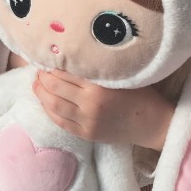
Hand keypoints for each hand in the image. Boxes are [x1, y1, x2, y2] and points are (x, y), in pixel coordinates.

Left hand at [33, 69, 173, 150]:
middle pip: (55, 87)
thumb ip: (97, 69)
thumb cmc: (140, 95)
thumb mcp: (121, 75)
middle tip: (39, 68)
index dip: (53, 63)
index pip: (66, 71)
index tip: (48, 55)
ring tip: (37, 83)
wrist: (153, 124)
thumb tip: (71, 57)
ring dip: (41, 93)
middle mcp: (90, 104)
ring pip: (53, 105)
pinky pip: (60, 121)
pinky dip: (48, 110)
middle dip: (42, 76)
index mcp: (100, 86)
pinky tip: (45, 101)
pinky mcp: (86, 134)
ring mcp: (87, 122)